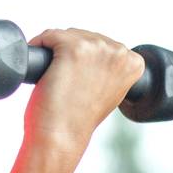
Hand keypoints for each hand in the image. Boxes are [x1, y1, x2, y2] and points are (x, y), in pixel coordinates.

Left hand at [23, 28, 147, 156]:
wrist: (61, 136)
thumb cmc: (77, 118)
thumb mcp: (106, 90)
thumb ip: (108, 69)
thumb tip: (95, 54)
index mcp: (134, 63)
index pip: (101, 44)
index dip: (83, 59)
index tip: (78, 79)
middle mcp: (120, 52)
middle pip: (83, 36)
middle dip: (67, 53)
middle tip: (64, 82)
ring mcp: (97, 48)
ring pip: (65, 35)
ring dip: (52, 50)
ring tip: (54, 78)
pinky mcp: (73, 48)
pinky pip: (49, 35)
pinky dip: (38, 45)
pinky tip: (39, 68)